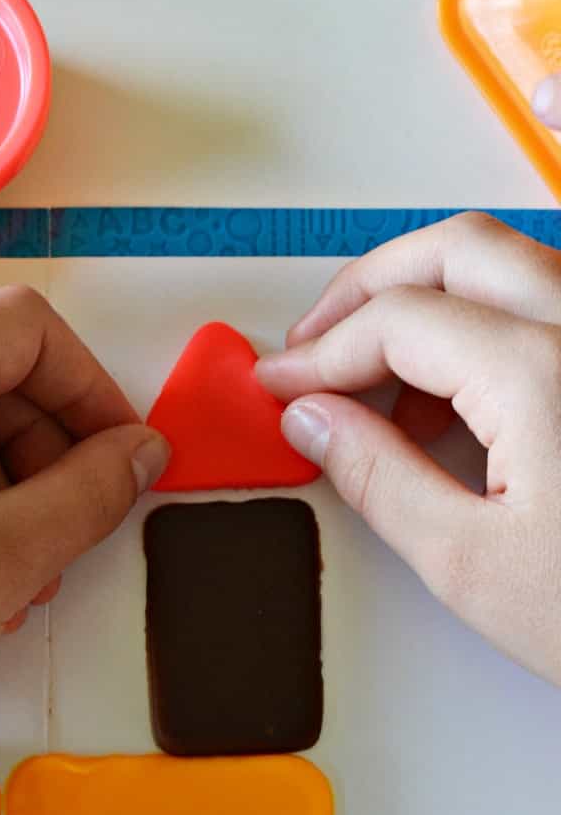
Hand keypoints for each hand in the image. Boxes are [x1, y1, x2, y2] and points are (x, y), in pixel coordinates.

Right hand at [255, 212, 560, 686]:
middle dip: (368, 289)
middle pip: (456, 250)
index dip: (321, 352)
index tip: (280, 386)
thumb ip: (377, 479)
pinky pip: (546, 304)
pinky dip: (481, 323)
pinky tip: (449, 397)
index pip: (399, 321)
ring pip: (507, 264)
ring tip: (374, 383)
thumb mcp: (468, 563)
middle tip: (314, 346)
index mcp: (541, 374)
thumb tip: (316, 422)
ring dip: (425, 300)